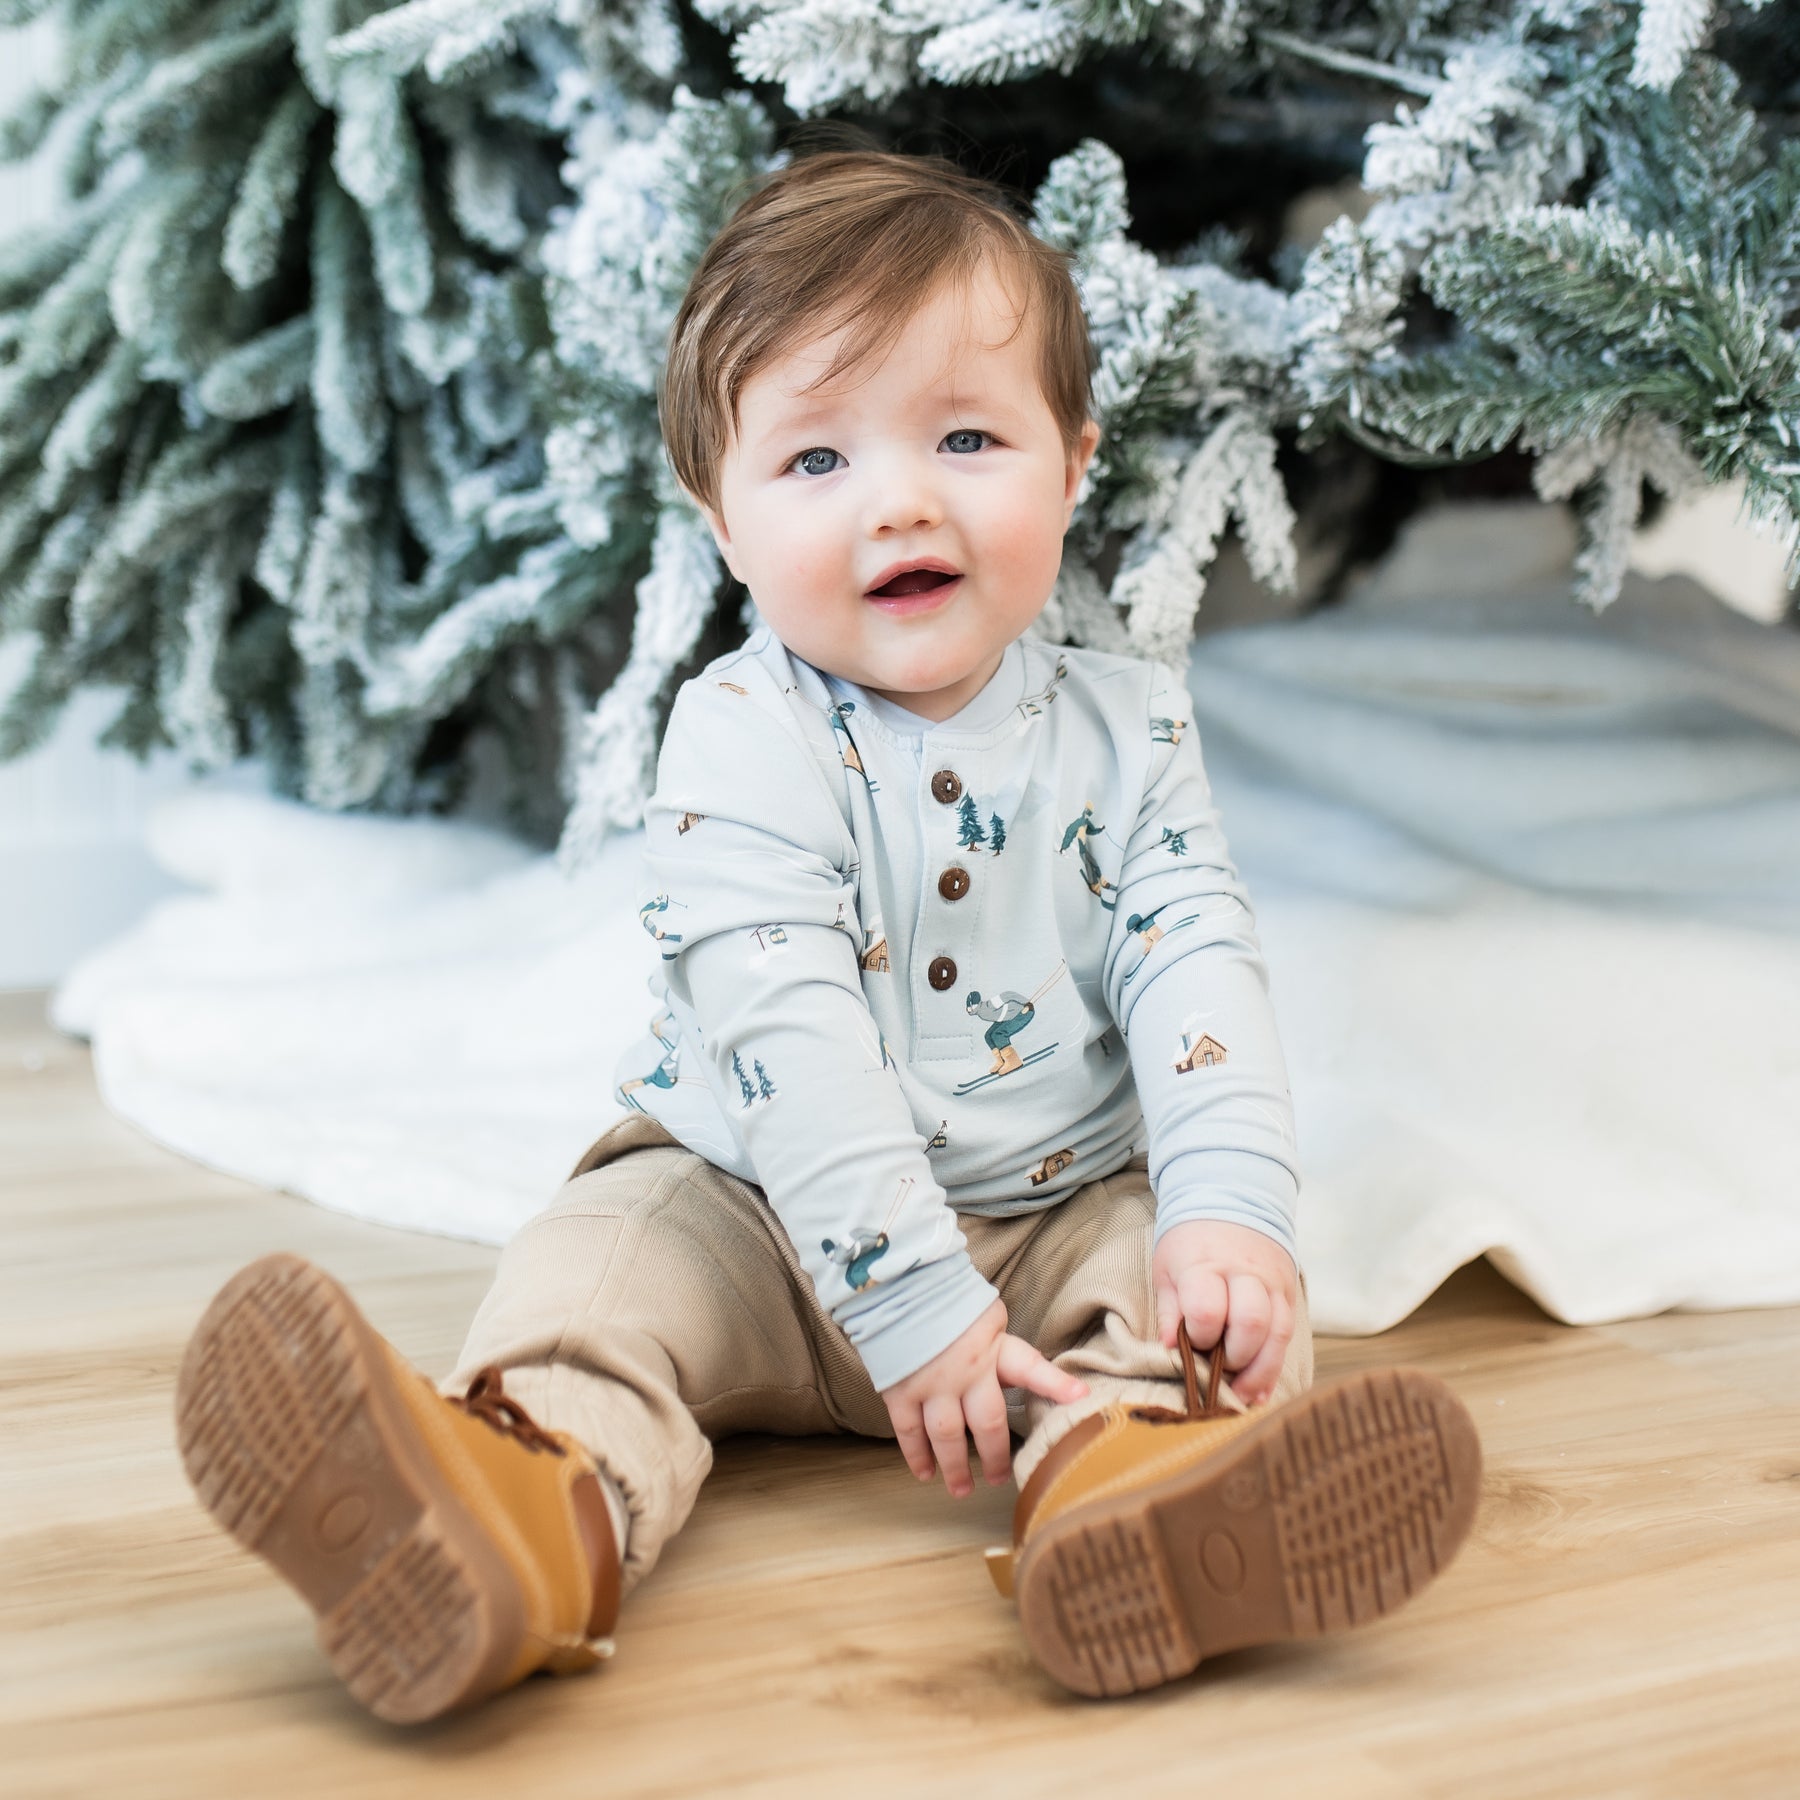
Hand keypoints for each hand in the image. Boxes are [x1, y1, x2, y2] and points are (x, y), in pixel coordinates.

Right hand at [879, 1298, 1087, 1497]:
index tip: (1081, 1397)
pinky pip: (909, 1430)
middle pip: (987, 1424)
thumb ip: (1003, 1351)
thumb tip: (1025, 1378)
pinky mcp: (900, 1389)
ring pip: (947, 1436)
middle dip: (995, 1457)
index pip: (1030, 1366)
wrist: (898, 1284)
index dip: (1055, 1384)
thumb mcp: (986, 1317)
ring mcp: (931, 1382)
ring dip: (955, 1467)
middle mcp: (966, 1370)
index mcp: (993, 1347)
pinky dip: (916, 1455)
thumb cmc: (948, 1303)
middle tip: (998, 1479)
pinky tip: (924, 1472)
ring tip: (961, 1489)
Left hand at [1151, 1220, 1296, 1406]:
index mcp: (1206, 1264)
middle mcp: (1245, 1273)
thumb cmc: (1191, 1242)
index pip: (1208, 1309)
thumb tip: (1170, 1350)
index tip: (1191, 1345)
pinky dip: (1274, 1367)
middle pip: (1251, 1323)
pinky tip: (1260, 1390)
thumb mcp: (1167, 1267)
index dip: (1200, 1336)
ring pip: (1278, 1333)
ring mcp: (1272, 1283)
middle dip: (1235, 1358)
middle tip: (1218, 1370)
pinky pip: (1289, 1335)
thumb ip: (1170, 1310)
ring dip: (1261, 1372)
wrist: (1232, 1200)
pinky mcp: (1288, 1293)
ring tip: (1242, 1397)